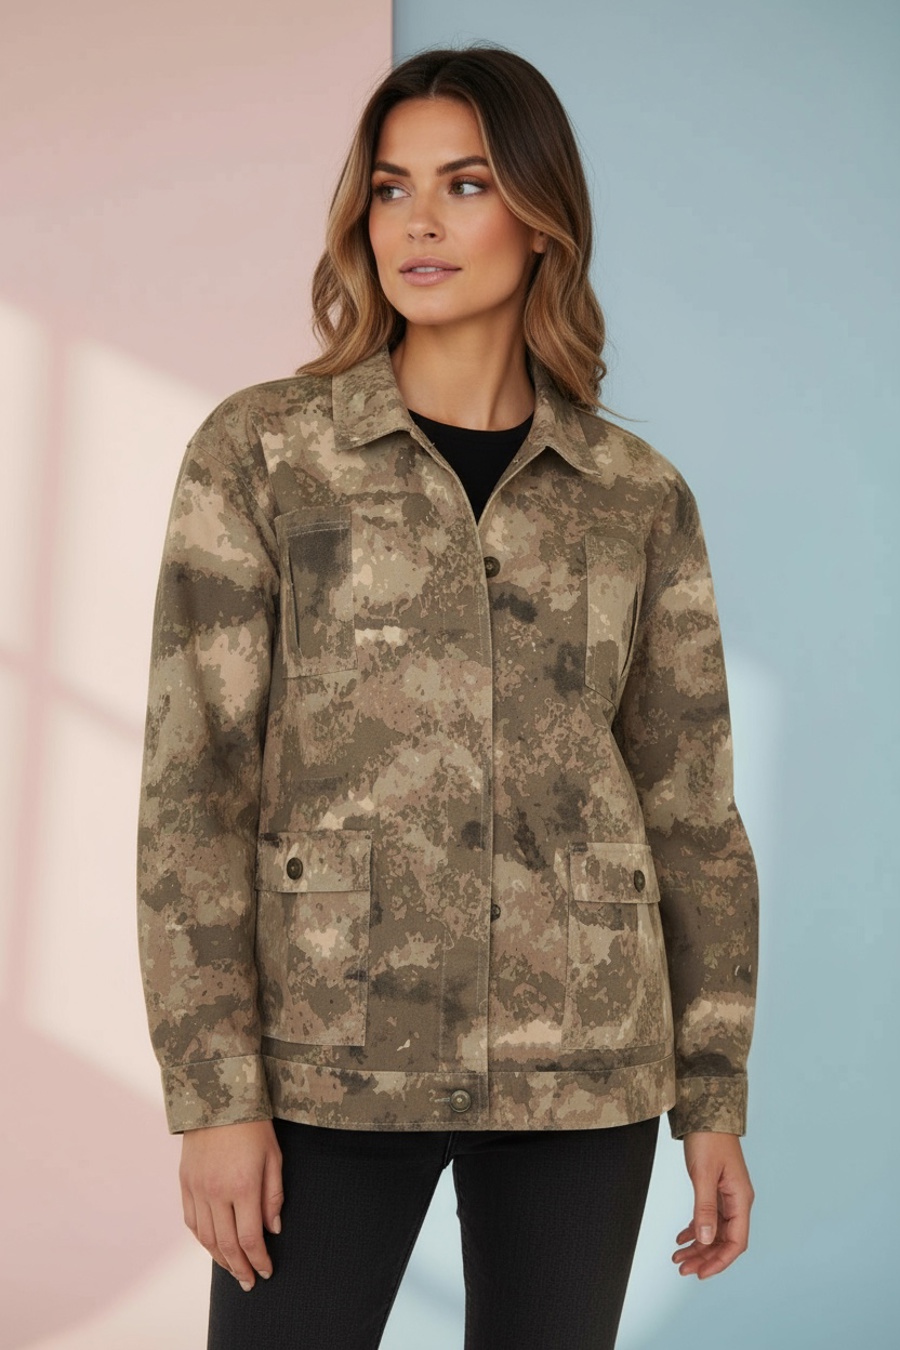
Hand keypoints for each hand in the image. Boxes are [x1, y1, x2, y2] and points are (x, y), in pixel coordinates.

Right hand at [180, 1119, 283, 1290]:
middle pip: (226, 1244)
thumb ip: (273, 1195)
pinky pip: (191, 1221)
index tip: (266, 1272)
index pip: (249, 1237)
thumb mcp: (274, 1156)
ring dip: (219, 1259)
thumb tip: (273, 1229)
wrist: (217, 1097)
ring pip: (205, 1237)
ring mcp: (197, 1188)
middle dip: (239, 1267)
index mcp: (242, 1186)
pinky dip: (202, 1239)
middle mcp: (216, 1192)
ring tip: (233, 1270)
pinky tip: (212, 1246)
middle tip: (249, 1282)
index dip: (258, 1259)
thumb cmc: (253, 1125)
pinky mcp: (185, 1183)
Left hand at [673, 1131, 753, 1278]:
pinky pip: (707, 1217)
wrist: (706, 1109)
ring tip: (678, 1257)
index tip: (700, 1273)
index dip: (719, 1261)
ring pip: (714, 1230)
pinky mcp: (715, 1188)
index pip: (736, 1242)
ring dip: (698, 1246)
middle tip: (681, 1267)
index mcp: (740, 1199)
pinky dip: (695, 1229)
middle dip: (704, 1257)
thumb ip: (704, 1207)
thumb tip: (705, 1239)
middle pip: (724, 1240)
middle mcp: (736, 1200)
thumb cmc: (709, 1137)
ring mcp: (726, 1195)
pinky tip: (681, 1238)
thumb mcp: (703, 1173)